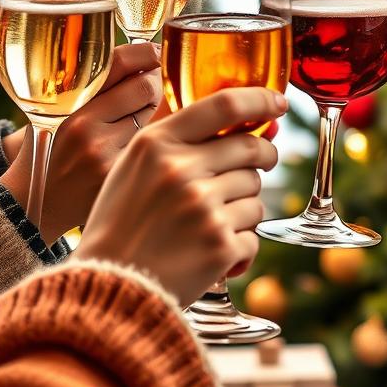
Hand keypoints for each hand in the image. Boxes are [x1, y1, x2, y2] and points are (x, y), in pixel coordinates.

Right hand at [0, 43, 162, 242]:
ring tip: (140, 121)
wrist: (30, 204)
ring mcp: (102, 153)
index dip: (146, 53)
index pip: (119, 61)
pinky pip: (153, 146)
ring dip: (155, 115)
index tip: (155, 53)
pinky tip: (144, 149)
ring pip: (155, 117)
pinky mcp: (119, 176)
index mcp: (64, 100)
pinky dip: (155, 143)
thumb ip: (90, 83)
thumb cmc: (49, 148)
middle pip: (146, 86)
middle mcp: (82, 124)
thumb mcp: (54, 108)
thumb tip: (146, 57)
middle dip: (154, 84)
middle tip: (151, 90)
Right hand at [73, 87, 286, 305]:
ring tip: (210, 223)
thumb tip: (249, 123)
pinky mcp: (219, 245)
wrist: (107, 287)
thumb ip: (180, 142)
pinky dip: (240, 246)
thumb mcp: (134, 167)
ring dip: (245, 208)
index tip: (279, 103)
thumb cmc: (122, 225)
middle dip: (265, 155)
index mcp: (156, 144)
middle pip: (252, 148)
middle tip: (262, 162)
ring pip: (257, 194)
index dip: (261, 99)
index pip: (225, 105)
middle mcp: (180, 170)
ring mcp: (202, 208)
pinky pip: (254, 236)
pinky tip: (211, 253)